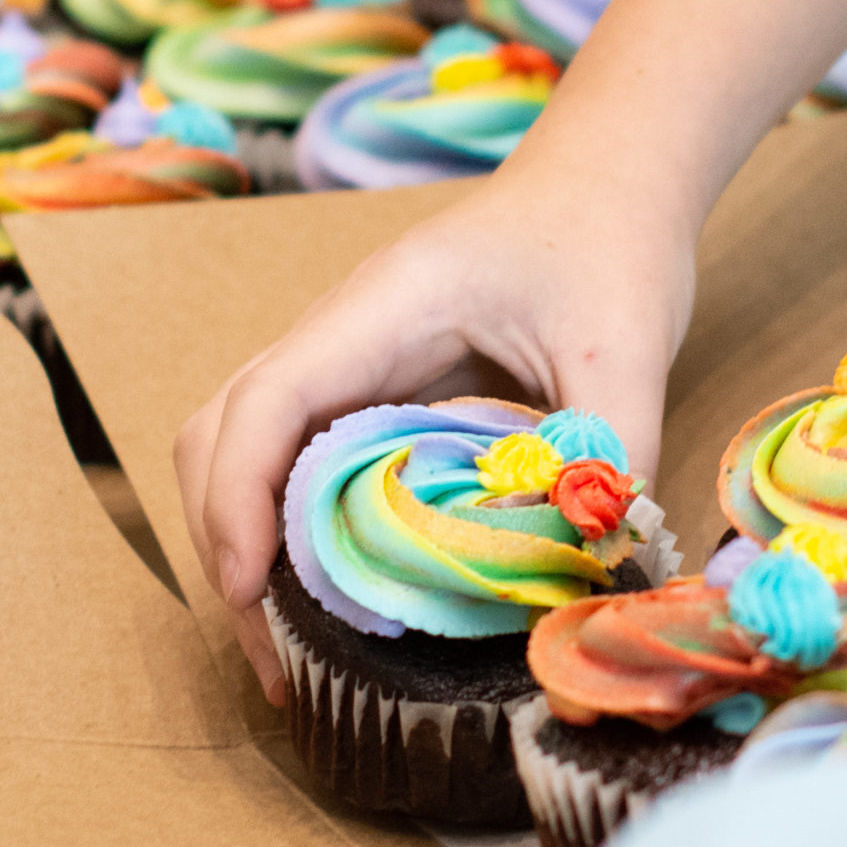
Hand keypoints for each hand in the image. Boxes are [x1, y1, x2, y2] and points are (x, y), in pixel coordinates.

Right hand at [174, 160, 696, 702]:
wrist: (607, 185)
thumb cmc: (608, 245)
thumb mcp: (627, 347)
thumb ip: (614, 453)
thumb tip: (599, 571)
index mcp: (384, 308)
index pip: (268, 402)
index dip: (240, 504)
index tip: (251, 596)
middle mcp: (339, 332)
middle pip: (219, 435)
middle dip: (225, 546)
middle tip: (275, 662)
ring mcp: (345, 360)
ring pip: (240, 450)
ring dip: (244, 543)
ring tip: (290, 649)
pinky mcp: (368, 388)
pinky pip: (294, 459)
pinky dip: (289, 530)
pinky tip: (331, 596)